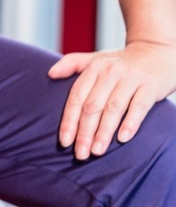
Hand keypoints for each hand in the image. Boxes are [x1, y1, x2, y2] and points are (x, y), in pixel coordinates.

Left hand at [49, 39, 175, 158]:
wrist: (156, 51)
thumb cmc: (121, 62)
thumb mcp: (95, 59)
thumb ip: (71, 64)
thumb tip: (49, 74)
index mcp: (94, 68)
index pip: (76, 97)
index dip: (69, 120)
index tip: (64, 141)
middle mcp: (110, 72)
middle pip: (92, 106)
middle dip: (84, 132)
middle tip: (80, 154)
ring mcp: (131, 79)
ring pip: (113, 109)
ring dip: (104, 132)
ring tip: (96, 151)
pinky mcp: (150, 86)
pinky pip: (138, 106)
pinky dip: (130, 123)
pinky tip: (122, 139)